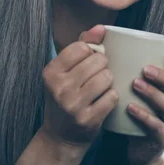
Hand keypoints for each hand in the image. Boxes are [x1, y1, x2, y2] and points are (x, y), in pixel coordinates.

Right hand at [40, 25, 117, 149]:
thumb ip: (81, 46)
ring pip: (107, 77)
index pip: (82, 47)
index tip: (86, 63)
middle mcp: (59, 88)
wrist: (60, 136)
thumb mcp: (64, 71)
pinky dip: (111, 97)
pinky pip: (112, 96)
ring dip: (108, 82)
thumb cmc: (65, 97)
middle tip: (94, 78)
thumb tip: (100, 28)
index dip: (90, 53)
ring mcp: (73, 105)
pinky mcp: (88, 119)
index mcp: (50, 72)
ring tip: (99, 89)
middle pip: (98, 60)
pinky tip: (102, 102)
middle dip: (102, 67)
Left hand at [126, 54, 163, 164]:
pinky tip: (130, 107)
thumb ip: (128, 67)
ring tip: (135, 84)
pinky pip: (156, 127)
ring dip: (154, 94)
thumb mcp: (138, 91)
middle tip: (145, 69)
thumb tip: (105, 37)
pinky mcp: (162, 139)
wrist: (138, 148)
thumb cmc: (136, 109)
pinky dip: (144, 116)